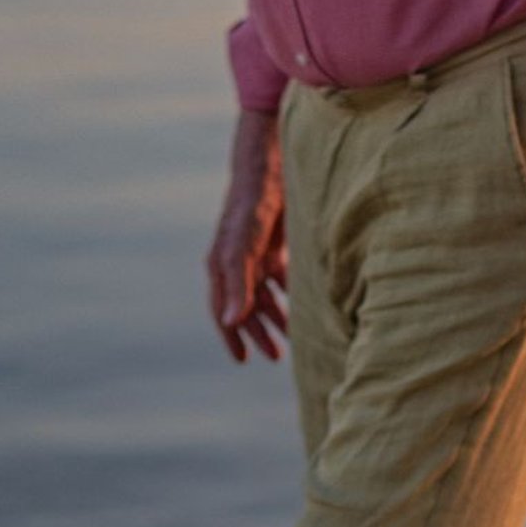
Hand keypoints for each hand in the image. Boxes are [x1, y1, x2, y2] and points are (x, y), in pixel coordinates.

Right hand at [205, 109, 288, 361]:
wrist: (271, 167)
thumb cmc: (251, 207)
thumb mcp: (243, 249)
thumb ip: (238, 286)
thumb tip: (231, 323)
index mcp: (222, 265)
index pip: (223, 309)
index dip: (232, 335)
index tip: (243, 359)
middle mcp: (237, 262)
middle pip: (246, 305)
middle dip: (258, 331)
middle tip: (275, 356)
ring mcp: (256, 252)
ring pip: (265, 293)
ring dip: (276, 315)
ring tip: (291, 337)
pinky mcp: (274, 242)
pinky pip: (281, 275)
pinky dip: (289, 291)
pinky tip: (304, 304)